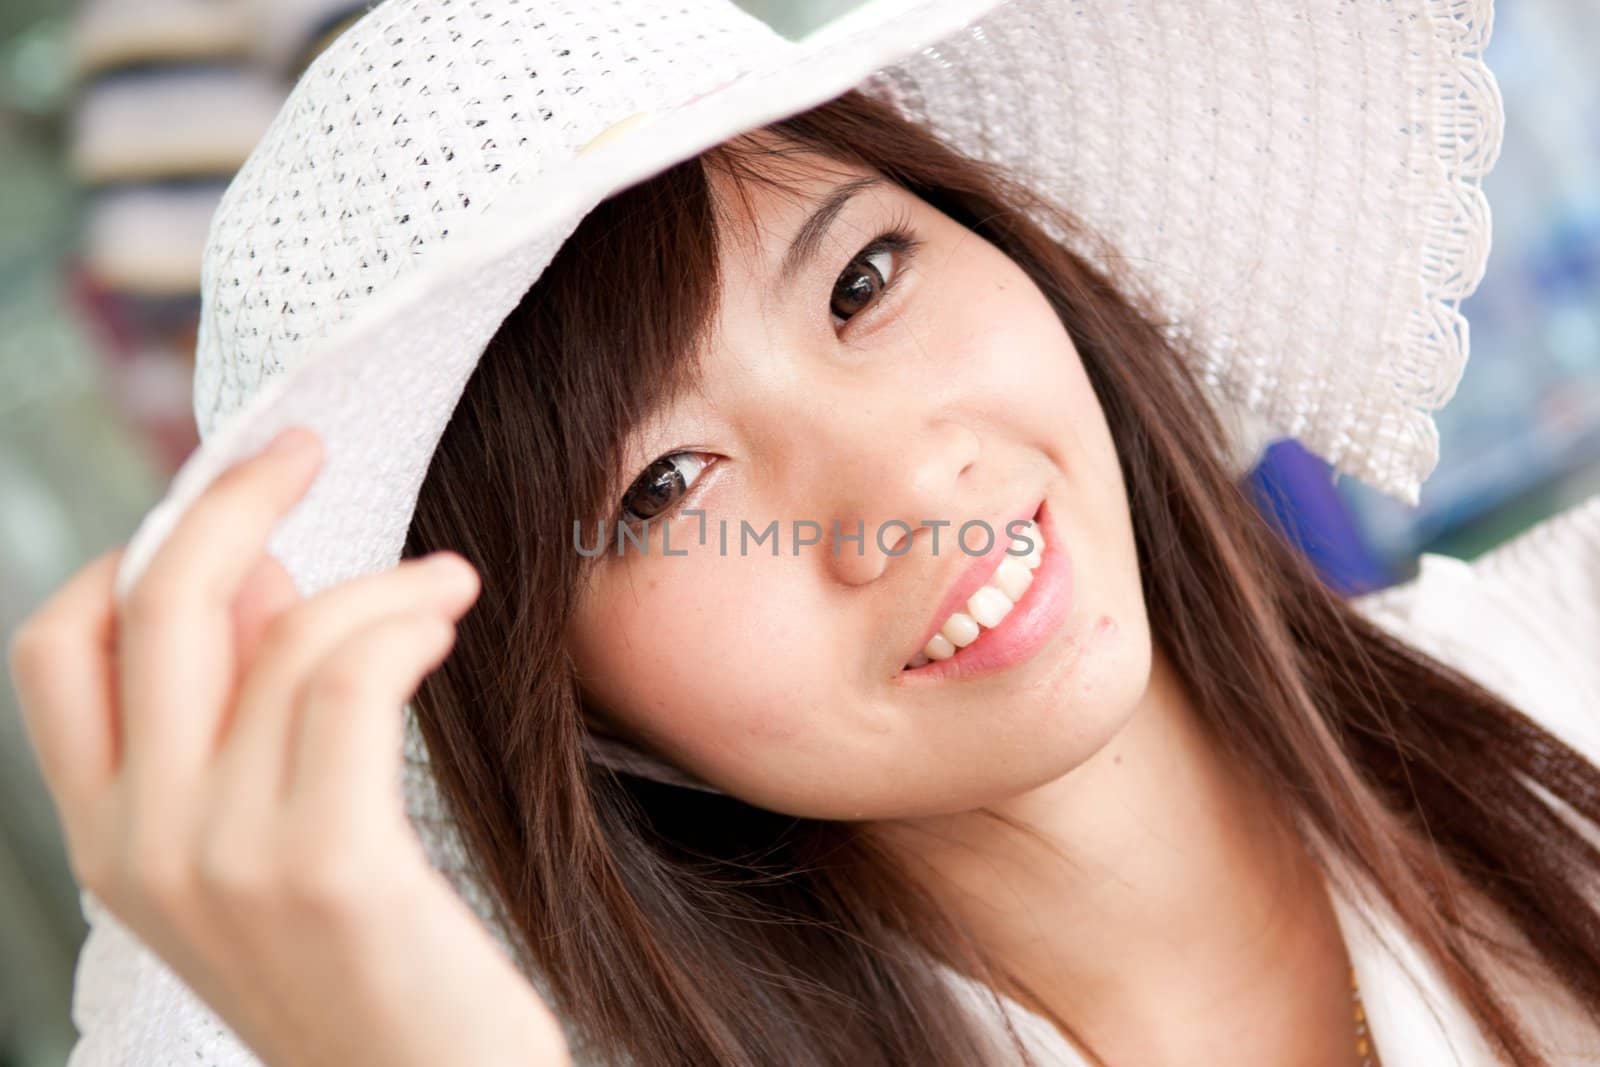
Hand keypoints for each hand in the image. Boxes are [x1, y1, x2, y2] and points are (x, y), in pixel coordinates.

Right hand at [8, 426, 570, 1066]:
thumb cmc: (370, 969)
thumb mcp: (266, 846)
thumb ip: (238, 715)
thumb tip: (260, 568)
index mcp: (108, 840)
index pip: (55, 646)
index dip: (134, 550)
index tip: (230, 512)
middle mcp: (141, 848)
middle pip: (154, 604)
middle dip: (234, 496)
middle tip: (307, 448)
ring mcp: (224, 861)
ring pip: (281, 632)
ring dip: (380, 577)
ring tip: (446, 583)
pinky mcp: (327, 866)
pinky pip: (348, 680)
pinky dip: (404, 618)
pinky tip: (446, 618)